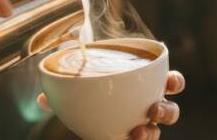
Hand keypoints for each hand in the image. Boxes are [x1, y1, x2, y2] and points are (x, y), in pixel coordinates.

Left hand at [36, 71, 184, 139]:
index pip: (171, 82)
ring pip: (157, 132)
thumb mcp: (79, 88)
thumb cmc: (91, 96)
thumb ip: (65, 89)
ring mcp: (142, 128)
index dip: (175, 82)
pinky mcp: (133, 139)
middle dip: (167, 111)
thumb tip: (42, 97)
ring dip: (152, 133)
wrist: (86, 123)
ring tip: (137, 132)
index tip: (169, 82)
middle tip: (152, 109)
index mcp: (146, 86)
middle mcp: (148, 108)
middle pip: (171, 111)